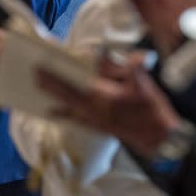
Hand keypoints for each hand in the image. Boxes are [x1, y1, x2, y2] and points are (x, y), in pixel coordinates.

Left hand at [35, 53, 181, 156]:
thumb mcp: (144, 86)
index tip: (43, 68)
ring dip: (55, 99)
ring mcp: (96, 120)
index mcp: (104, 97)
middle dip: (50, 86)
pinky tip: (53, 113)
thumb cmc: (153, 112)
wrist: (160, 140)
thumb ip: (131, 68)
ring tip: (40, 91)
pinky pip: (76, 120)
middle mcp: (95, 110)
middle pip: (66, 95)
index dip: (57, 76)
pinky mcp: (100, 128)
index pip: (75, 84)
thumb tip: (119, 55)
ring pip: (69, 108)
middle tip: (35, 76)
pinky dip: (64, 115)